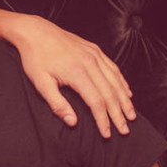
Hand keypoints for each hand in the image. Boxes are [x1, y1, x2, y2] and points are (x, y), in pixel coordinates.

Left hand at [14, 14, 135, 138]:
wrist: (35, 31)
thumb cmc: (35, 58)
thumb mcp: (41, 83)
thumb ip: (57, 104)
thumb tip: (72, 122)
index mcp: (77, 73)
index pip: (96, 102)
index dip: (103, 120)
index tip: (107, 134)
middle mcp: (91, 63)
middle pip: (110, 94)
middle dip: (119, 114)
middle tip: (125, 130)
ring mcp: (95, 55)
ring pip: (116, 81)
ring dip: (125, 100)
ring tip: (131, 115)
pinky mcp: (95, 50)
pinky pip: (113, 68)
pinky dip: (122, 82)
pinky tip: (127, 92)